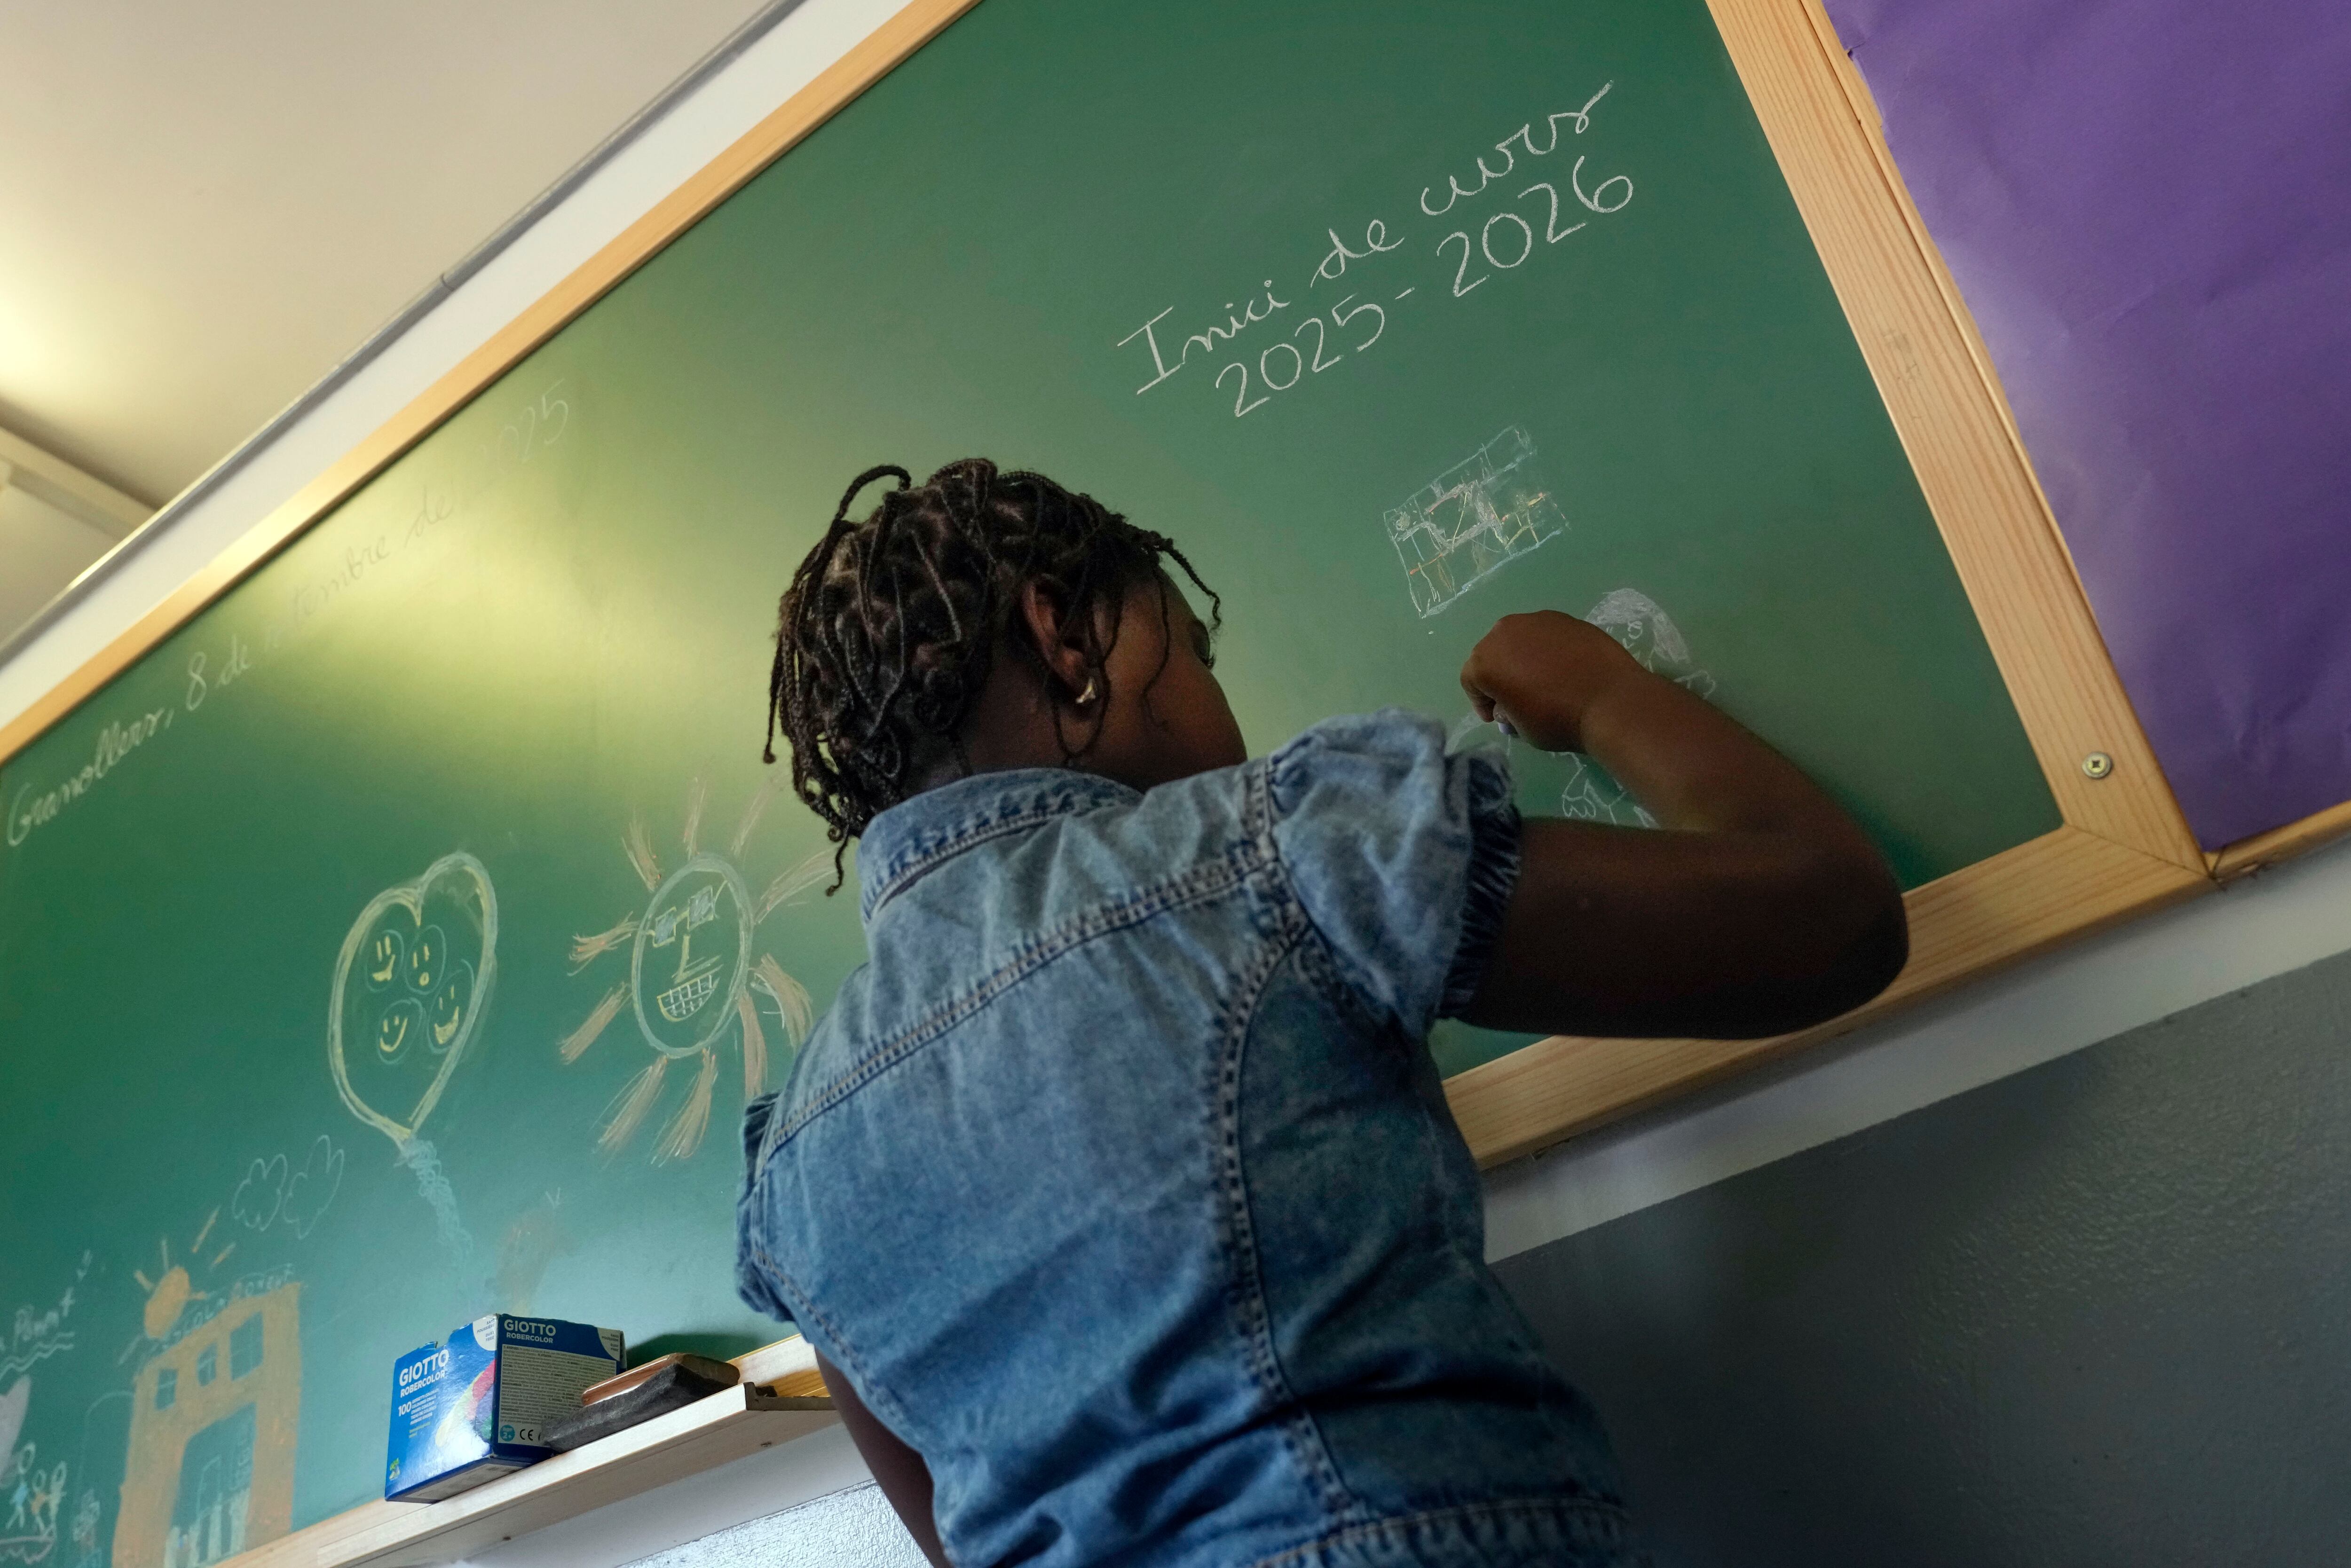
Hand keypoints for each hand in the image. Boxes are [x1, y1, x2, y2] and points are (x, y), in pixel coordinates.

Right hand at [1459, 610, 1645, 752]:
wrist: (1610, 700)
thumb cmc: (1557, 720)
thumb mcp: (1520, 728)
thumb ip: (1506, 711)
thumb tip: (1511, 702)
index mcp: (1485, 661)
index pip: (1471, 680)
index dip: (1482, 702)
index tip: (1498, 718)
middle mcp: (1504, 632)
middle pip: (1492, 654)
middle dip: (1500, 675)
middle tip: (1518, 697)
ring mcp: (1536, 620)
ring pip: (1519, 640)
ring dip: (1523, 658)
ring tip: (1543, 680)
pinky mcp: (1565, 618)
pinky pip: (1546, 635)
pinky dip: (1548, 650)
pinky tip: (1566, 668)